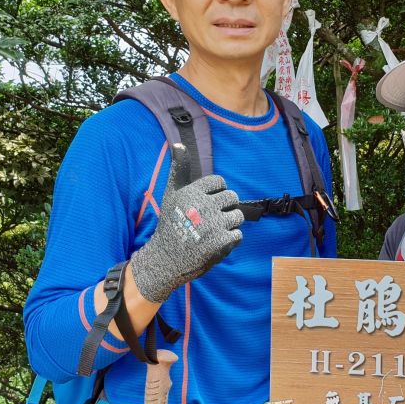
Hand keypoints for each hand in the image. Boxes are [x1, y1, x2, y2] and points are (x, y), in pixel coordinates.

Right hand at [130, 144, 243, 302]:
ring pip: (238, 216)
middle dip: (226, 208)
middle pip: (233, 197)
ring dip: (229, 224)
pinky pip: (238, 235)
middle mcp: (202, 206)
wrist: (166, 259)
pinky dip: (230, 241)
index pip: (220, 182)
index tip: (206, 204)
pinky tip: (215, 244)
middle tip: (212, 219)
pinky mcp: (221, 242)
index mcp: (192, 192)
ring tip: (213, 231)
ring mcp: (213, 224)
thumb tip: (178, 144)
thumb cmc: (170, 224)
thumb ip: (178, 168)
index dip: (216, 193)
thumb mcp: (171, 194)